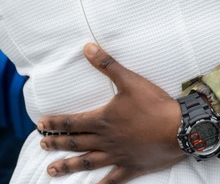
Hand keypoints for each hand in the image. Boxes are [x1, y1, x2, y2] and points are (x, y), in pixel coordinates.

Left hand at [37, 44, 184, 182]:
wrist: (180, 128)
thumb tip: (87, 47)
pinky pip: (112, 179)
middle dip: (56, 144)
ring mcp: (117, 155)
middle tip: (41, 146)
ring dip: (68, 166)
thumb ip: (107, 64)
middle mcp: (106, 140)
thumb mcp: (130, 80)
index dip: (54, 123)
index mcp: (103, 119)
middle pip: (75, 142)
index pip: (71, 122)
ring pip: (87, 161)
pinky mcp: (131, 167)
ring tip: (52, 170)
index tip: (40, 125)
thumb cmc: (154, 104)